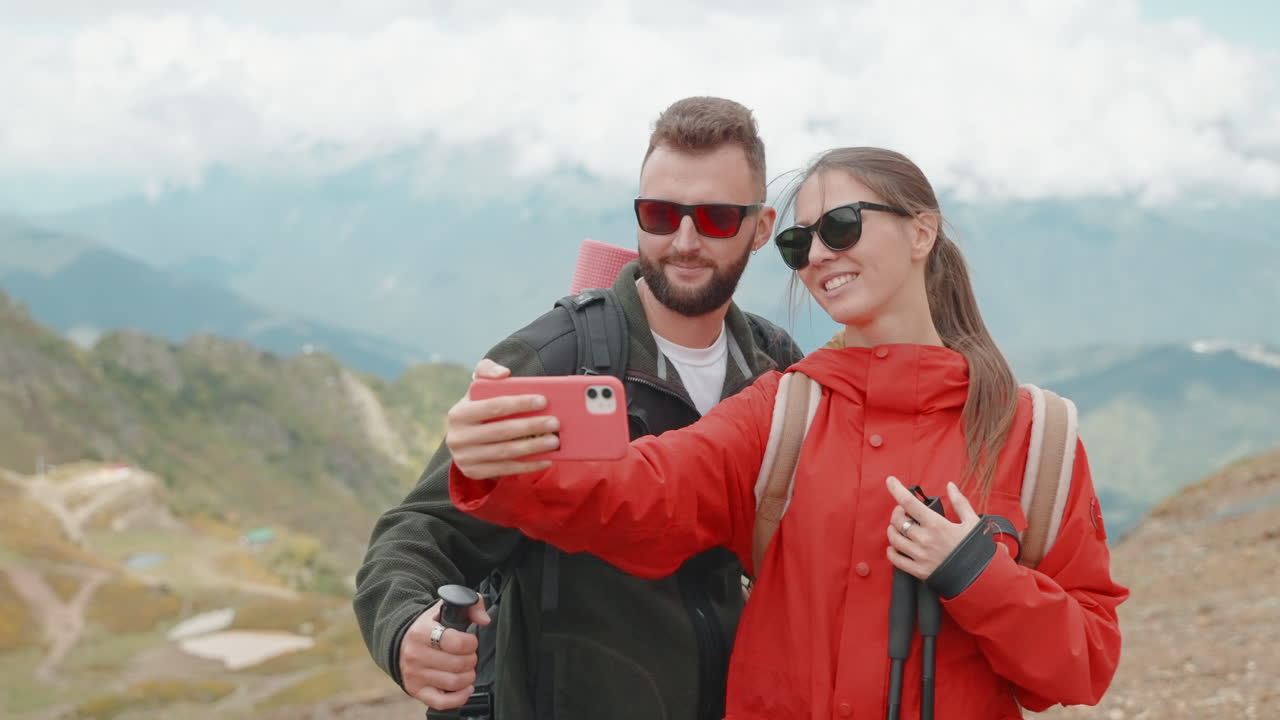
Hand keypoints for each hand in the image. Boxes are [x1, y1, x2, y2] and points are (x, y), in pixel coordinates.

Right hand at [399, 596, 491, 709]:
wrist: (401, 642)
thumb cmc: (428, 626)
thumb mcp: (444, 608)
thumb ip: (470, 605)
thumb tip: (484, 619)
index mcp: (422, 632)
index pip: (457, 643)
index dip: (471, 643)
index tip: (470, 641)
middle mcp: (415, 655)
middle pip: (458, 665)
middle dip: (471, 660)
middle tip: (469, 655)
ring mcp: (415, 675)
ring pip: (454, 683)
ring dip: (468, 677)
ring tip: (466, 669)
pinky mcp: (416, 690)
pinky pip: (442, 703)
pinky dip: (459, 698)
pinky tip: (465, 687)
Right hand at [447, 359, 560, 478]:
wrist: (463, 440)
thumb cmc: (478, 408)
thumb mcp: (477, 388)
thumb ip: (486, 370)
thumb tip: (503, 373)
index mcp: (459, 414)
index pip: (494, 406)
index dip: (520, 403)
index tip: (543, 401)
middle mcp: (458, 437)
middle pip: (502, 431)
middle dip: (531, 425)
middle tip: (555, 422)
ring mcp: (465, 458)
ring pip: (506, 452)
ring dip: (534, 447)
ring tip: (554, 440)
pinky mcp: (474, 472)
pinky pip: (506, 469)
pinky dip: (528, 465)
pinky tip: (546, 458)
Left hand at [885, 478, 979, 579]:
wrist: (980, 577)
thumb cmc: (976, 549)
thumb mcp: (972, 522)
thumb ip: (960, 502)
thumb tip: (950, 486)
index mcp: (936, 524)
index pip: (909, 503)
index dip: (897, 489)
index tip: (890, 481)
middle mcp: (925, 539)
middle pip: (897, 520)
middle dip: (897, 512)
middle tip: (903, 511)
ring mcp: (920, 556)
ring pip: (894, 538)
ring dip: (893, 529)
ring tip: (899, 527)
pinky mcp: (918, 571)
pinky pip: (896, 560)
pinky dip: (892, 551)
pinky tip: (896, 547)